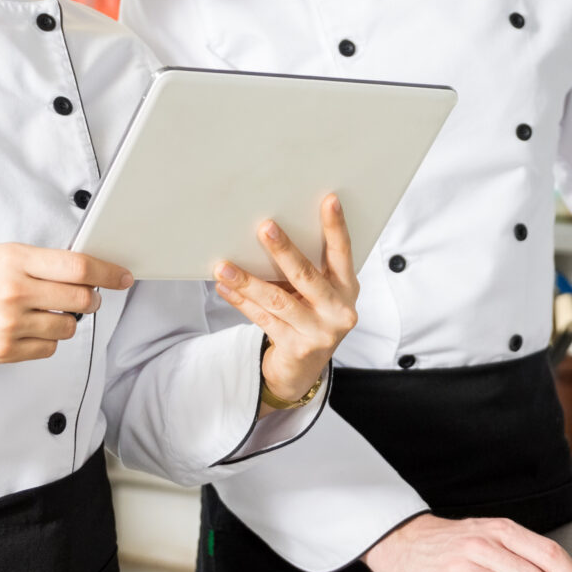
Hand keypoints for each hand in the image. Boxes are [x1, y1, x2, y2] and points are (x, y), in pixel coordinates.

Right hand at [0, 244, 132, 363]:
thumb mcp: (2, 254)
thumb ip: (42, 261)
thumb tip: (87, 271)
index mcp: (15, 260)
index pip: (77, 267)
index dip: (107, 272)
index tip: (122, 277)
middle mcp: (14, 292)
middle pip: (80, 299)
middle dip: (90, 298)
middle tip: (86, 296)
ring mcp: (9, 325)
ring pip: (68, 328)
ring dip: (67, 320)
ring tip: (46, 312)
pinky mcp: (4, 351)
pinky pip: (49, 349)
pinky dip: (47, 340)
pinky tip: (29, 329)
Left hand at [212, 194, 357, 406]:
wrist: (302, 371)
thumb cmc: (308, 320)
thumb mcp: (316, 296)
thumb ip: (304, 271)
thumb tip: (268, 236)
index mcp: (347, 288)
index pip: (342, 253)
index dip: (336, 227)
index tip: (329, 200)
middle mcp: (339, 310)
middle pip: (307, 275)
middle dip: (283, 250)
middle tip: (265, 227)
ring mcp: (320, 332)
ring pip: (278, 300)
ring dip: (247, 281)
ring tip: (224, 266)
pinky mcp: (297, 348)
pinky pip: (263, 319)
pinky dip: (241, 302)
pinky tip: (225, 288)